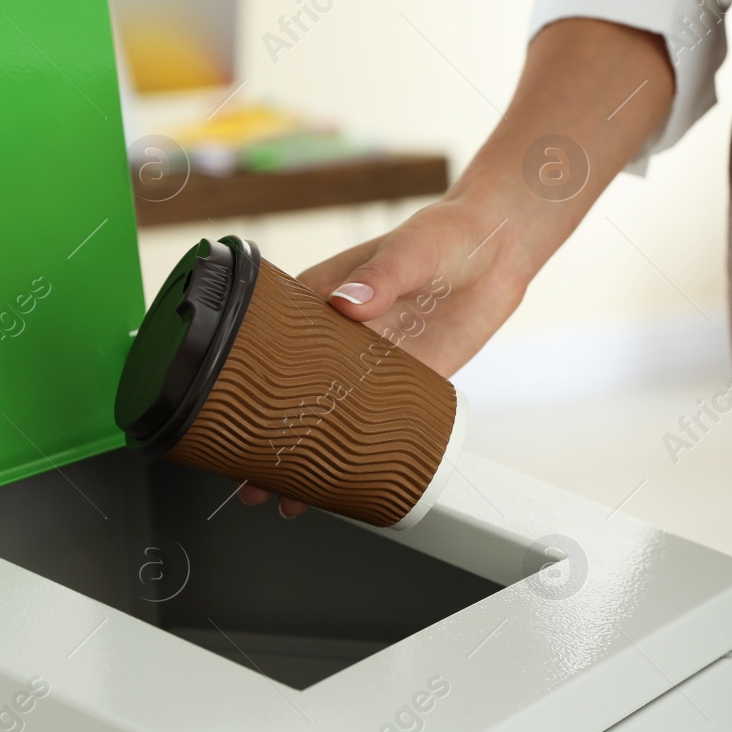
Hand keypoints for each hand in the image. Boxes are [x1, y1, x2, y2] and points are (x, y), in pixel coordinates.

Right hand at [241, 191, 533, 516]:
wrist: (498, 250)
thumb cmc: (446, 234)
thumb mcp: (412, 249)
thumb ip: (381, 276)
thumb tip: (350, 301)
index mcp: (322, 300)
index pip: (273, 347)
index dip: (251, 383)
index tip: (233, 413)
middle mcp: (339, 338)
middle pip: (296, 393)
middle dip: (273, 436)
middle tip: (253, 478)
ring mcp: (371, 364)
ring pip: (332, 418)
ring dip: (312, 455)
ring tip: (288, 496)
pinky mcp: (409, 382)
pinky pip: (378, 424)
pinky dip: (360, 454)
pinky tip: (347, 482)